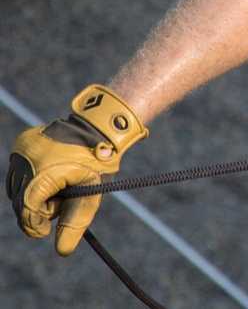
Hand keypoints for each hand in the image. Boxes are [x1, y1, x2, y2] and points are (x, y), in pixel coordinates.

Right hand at [6, 85, 147, 255]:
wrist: (99, 127)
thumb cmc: (98, 162)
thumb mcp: (91, 193)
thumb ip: (75, 222)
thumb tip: (62, 252)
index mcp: (42, 173)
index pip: (27, 210)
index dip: (36, 224)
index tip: (46, 230)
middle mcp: (25, 160)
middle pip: (20, 202)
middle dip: (39, 208)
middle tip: (61, 201)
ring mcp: (21, 151)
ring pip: (16, 189)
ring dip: (34, 194)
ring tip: (58, 185)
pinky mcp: (21, 145)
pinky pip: (18, 173)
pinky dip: (29, 181)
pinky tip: (49, 175)